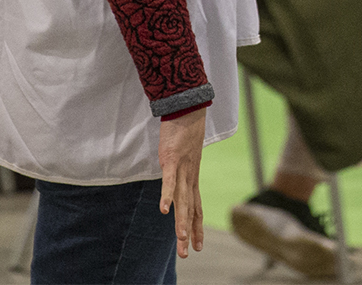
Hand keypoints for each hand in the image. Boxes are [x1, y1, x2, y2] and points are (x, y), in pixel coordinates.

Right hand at [157, 107, 206, 258]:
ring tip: (181, 240)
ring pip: (182, 201)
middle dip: (190, 233)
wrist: (188, 108)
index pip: (196, 207)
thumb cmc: (185, 131)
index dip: (197, 227)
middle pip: (190, 210)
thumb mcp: (184, 156)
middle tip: (189, 253)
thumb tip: (177, 177)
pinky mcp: (172, 160)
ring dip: (181, 221)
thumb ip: (181, 170)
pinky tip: (163, 211)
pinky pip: (169, 181)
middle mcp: (189, 177)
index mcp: (192, 178)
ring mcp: (182, 169)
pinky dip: (166, 196)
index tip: (198, 244)